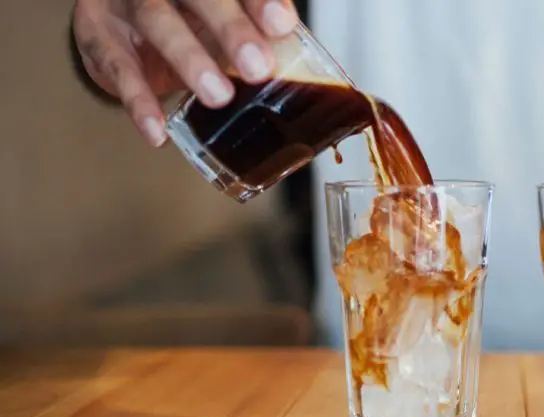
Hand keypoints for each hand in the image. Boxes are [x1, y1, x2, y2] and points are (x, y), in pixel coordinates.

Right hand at [72, 0, 298, 146]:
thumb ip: (255, 30)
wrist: (118, 21)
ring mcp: (127, 1)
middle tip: (257, 66)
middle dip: (229, 27)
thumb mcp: (222, 21)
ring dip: (189, 59)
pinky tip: (158, 129)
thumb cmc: (186, 19)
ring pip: (156, 21)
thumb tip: (297, 56)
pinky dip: (139, 102)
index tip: (282, 25)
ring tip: (219, 96)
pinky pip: (118, 66)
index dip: (258, 2)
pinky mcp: (98, 33)